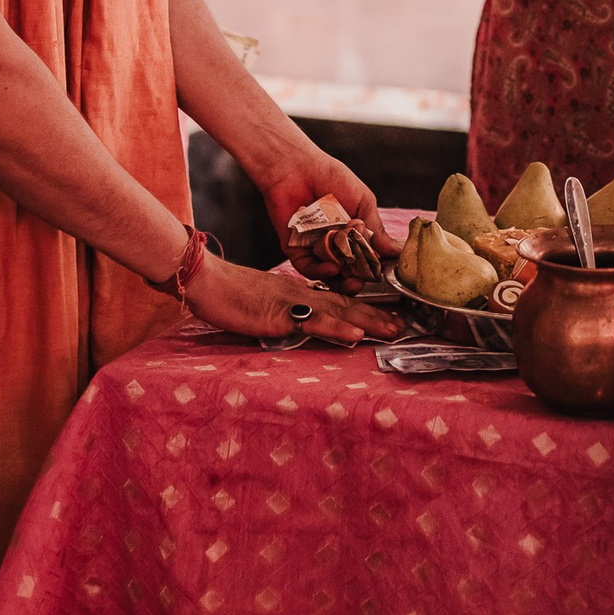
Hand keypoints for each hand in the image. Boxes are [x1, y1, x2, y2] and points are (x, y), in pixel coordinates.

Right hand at [181, 257, 403, 344]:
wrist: (206, 280)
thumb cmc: (230, 293)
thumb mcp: (264, 302)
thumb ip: (284, 309)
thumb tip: (300, 318)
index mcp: (300, 293)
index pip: (340, 300)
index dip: (367, 308)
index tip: (391, 316)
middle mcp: (303, 295)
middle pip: (348, 305)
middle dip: (378, 316)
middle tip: (407, 325)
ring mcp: (294, 304)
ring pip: (339, 312)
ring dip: (368, 321)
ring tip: (395, 329)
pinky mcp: (280, 315)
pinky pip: (312, 322)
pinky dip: (336, 328)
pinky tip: (355, 335)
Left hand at [255, 148, 400, 274]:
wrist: (297, 167)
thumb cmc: (331, 177)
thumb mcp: (363, 202)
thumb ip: (376, 229)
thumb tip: (396, 251)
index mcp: (353, 233)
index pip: (366, 258)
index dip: (373, 268)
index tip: (381, 273)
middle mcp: (335, 243)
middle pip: (349, 271)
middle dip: (358, 279)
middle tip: (364, 280)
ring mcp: (315, 248)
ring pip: (329, 275)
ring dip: (341, 281)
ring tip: (351, 281)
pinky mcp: (296, 250)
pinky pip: (308, 268)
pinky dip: (320, 272)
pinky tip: (331, 269)